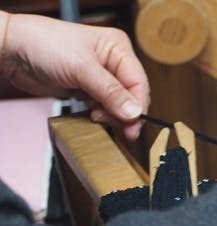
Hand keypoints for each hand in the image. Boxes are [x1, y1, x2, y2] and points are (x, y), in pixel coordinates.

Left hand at [1, 13, 149, 139]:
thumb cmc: (43, 44)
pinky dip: (100, 115)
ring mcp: (102, 78)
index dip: (138, 106)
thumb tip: (134, 113)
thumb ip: (110, 92)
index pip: (139, 83)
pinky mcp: (90, 90)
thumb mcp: (81, 68)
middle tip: (108, 122)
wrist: (13, 51)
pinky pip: (104, 109)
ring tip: (94, 114)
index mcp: (118, 48)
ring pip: (119, 106)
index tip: (132, 126)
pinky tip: (90, 113)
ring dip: (110, 116)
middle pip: (132, 97)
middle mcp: (113, 63)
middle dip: (122, 113)